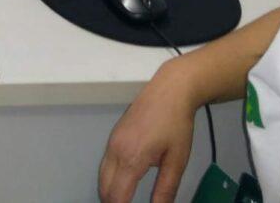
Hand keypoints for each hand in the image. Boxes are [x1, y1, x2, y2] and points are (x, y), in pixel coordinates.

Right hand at [99, 60, 198, 202]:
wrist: (169, 89)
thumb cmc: (176, 124)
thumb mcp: (177, 160)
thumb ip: (166, 188)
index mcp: (131, 159)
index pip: (117, 196)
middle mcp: (115, 151)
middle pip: (104, 188)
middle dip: (114, 202)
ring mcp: (112, 141)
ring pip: (102, 175)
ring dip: (111, 190)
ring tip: (127, 199)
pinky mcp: (113, 134)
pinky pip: (105, 163)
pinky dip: (111, 176)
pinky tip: (126, 179)